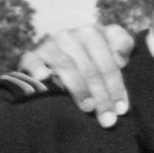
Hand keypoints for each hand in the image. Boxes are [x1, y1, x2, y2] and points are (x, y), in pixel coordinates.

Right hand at [19, 24, 135, 128]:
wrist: (54, 67)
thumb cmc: (92, 64)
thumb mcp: (111, 55)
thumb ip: (122, 46)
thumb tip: (120, 57)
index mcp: (94, 33)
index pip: (110, 60)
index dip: (117, 85)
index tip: (122, 109)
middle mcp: (71, 35)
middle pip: (91, 68)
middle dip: (102, 96)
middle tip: (108, 119)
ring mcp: (50, 44)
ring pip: (67, 66)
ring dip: (79, 89)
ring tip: (88, 108)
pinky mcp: (31, 55)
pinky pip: (32, 60)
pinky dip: (37, 68)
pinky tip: (43, 78)